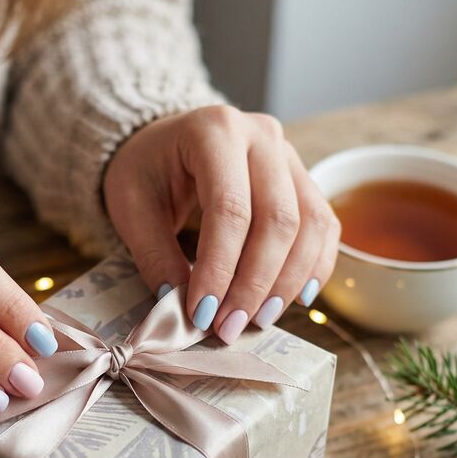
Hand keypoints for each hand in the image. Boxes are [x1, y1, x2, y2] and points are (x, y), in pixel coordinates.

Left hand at [103, 106, 340, 340]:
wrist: (166, 142)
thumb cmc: (146, 170)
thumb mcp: (131, 207)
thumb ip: (154, 255)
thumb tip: (180, 307)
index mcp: (214, 130)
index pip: (229, 209)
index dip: (219, 269)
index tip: (201, 314)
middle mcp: (262, 135)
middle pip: (278, 220)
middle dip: (255, 283)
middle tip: (229, 327)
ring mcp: (290, 156)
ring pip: (310, 225)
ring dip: (286, 282)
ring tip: (256, 320)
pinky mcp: (304, 180)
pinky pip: (324, 226)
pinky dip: (314, 267)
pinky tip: (293, 300)